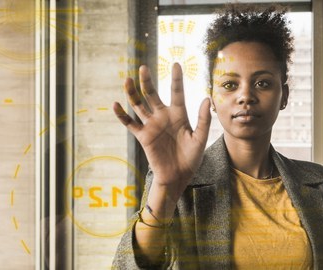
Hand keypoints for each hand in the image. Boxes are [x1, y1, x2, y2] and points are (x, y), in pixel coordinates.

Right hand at [113, 63, 210, 197]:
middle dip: (147, 81)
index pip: (177, 92)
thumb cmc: (191, 158)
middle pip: (153, 95)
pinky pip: (130, 124)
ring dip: (132, 93)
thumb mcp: (200, 138)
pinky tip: (116, 104)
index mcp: (179, 115)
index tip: (176, 64)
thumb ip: (203, 119)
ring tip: (127, 79)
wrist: (178, 176)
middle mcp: (164, 117)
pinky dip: (122, 115)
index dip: (176, 79)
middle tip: (143, 67)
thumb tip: (207, 98)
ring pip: (139, 105)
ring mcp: (152, 125)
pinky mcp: (143, 136)